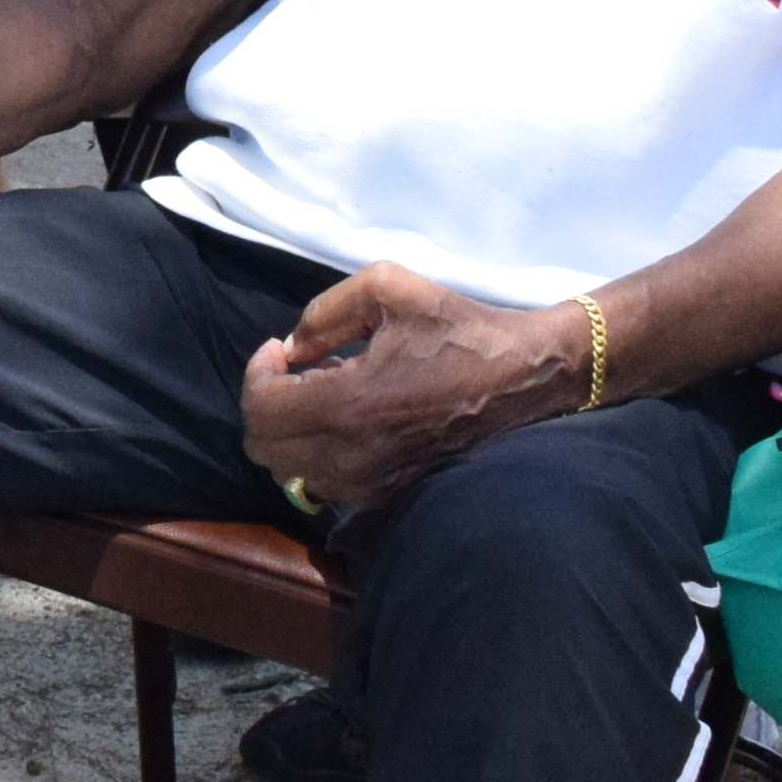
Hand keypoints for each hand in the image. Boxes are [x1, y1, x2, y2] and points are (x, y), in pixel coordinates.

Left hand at [237, 262, 564, 518]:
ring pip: (291, 473)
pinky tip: (347, 420)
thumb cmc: (458, 328)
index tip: (279, 349)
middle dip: (267, 404)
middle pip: (264, 449)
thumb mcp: (388, 287)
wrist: (524, 376)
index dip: (257, 373)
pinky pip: (327, 485)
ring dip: (291, 433)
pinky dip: (318, 455)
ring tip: (321, 394)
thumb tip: (294, 349)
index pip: (261, 409)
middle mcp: (351, 456)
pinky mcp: (390, 494)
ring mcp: (371, 483)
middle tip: (296, 371)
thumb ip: (324, 312)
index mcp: (347, 406)